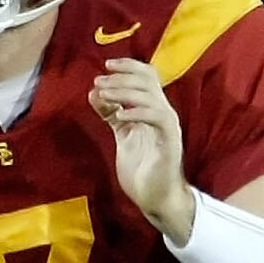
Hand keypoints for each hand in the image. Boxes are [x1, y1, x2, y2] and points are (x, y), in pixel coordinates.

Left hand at [89, 59, 192, 237]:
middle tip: (99, 81)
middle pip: (148, 80)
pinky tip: (119, 115)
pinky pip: (157, 117)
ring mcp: (168, 125)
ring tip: (104, 94)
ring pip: (150, 95)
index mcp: (153, 109)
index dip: (128, 66)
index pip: (147, 76)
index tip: (106, 65)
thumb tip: (93, 93)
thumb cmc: (141, 168)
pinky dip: (137, 112)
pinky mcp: (169, 140)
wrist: (156, 197)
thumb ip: (110, 114)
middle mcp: (163, 112)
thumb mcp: (122, 135)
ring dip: (125, 91)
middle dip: (121, 77)